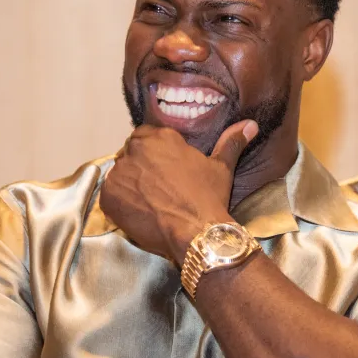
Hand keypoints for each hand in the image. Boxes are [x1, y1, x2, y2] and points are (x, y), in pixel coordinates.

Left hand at [99, 120, 258, 264]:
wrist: (195, 233)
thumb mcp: (221, 167)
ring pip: (120, 174)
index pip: (146, 137)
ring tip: (149, 202)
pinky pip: (109, 196)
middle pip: (131, 154)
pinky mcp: (107, 197)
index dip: (154, 154)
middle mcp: (134, 149)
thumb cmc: (208, 197)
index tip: (164, 171)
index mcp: (159, 136)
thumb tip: (250, 124)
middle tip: (158, 189)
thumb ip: (231, 142)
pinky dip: (120, 203)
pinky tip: (139, 212)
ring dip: (130, 185)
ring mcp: (118, 173)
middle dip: (141, 168)